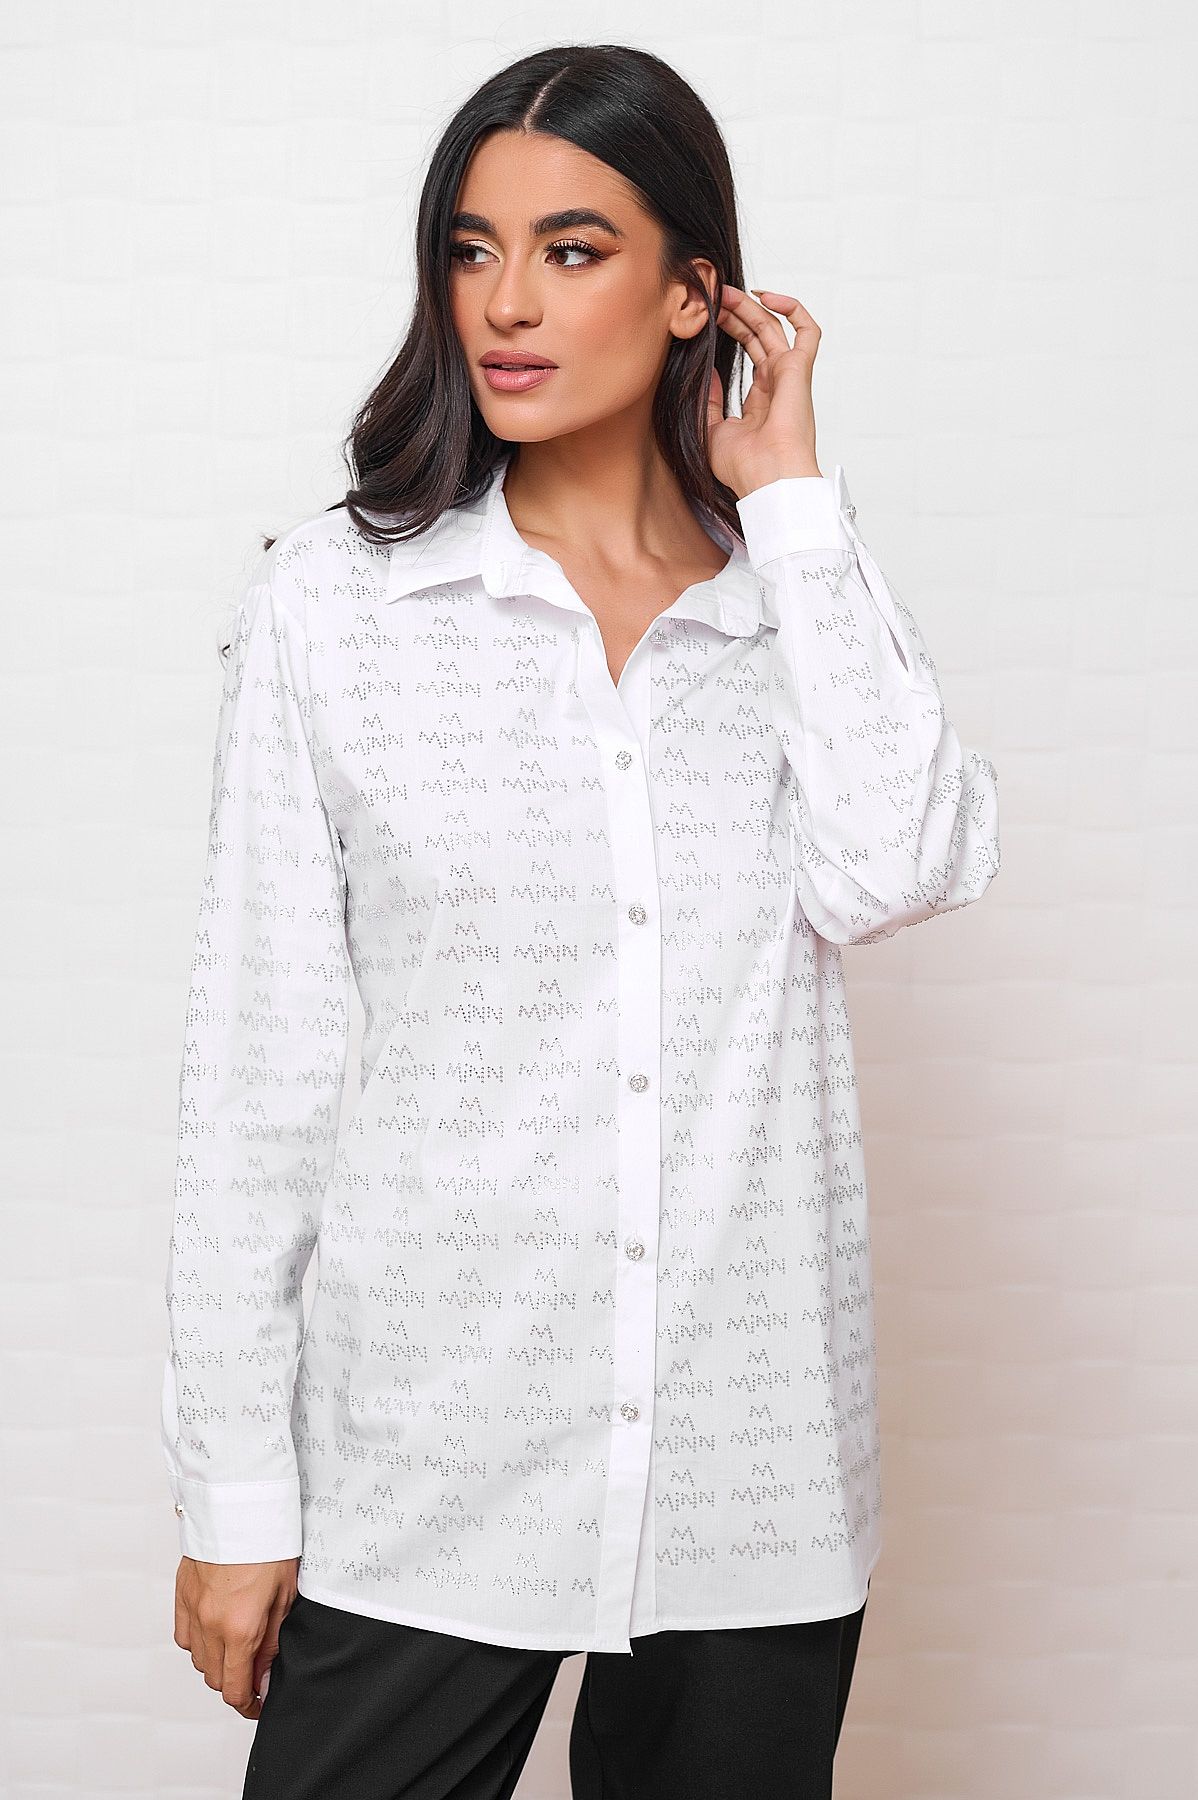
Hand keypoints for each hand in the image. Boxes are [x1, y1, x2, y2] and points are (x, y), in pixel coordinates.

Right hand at [173, 1555, 297, 1718]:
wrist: (241, 1505)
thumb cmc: (270, 1545)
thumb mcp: (284, 1597)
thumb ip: (271, 1643)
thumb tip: (263, 1678)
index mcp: (240, 1630)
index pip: (236, 1690)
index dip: (249, 1705)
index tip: (258, 1703)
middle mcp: (211, 1625)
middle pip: (216, 1679)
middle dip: (235, 1682)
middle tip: (254, 1672)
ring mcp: (192, 1610)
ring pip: (198, 1660)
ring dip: (217, 1663)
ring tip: (237, 1647)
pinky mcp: (182, 1594)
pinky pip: (185, 1636)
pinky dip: (198, 1642)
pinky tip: (215, 1629)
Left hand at [707, 284, 822, 498]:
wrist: (767, 480)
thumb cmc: (743, 467)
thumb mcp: (711, 430)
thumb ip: (710, 400)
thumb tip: (706, 372)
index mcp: (761, 401)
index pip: (747, 356)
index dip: (729, 334)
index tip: (707, 320)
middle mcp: (777, 385)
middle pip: (757, 337)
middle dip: (735, 314)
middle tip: (713, 298)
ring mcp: (789, 376)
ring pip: (774, 328)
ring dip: (750, 307)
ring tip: (725, 292)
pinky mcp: (799, 370)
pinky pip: (807, 331)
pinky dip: (793, 309)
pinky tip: (766, 296)